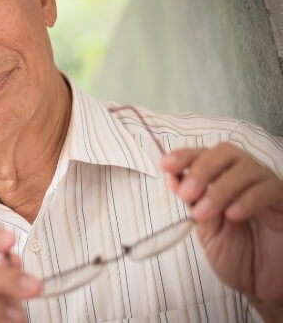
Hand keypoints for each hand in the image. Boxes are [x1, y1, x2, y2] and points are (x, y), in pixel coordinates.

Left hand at [161, 142, 282, 319]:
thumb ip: (194, 203)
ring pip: (246, 168)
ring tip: (204, 213)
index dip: (185, 155)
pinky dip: (247, 198)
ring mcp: (267, 187)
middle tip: (187, 195)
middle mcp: (246, 178)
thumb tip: (174, 177)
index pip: (205, 155)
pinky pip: (268, 189)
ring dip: (220, 189)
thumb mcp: (207, 229)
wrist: (263, 283)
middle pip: (225, 152)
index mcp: (222, 180)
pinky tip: (233, 215)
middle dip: (201, 169)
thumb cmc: (237, 255)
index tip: (166, 164)